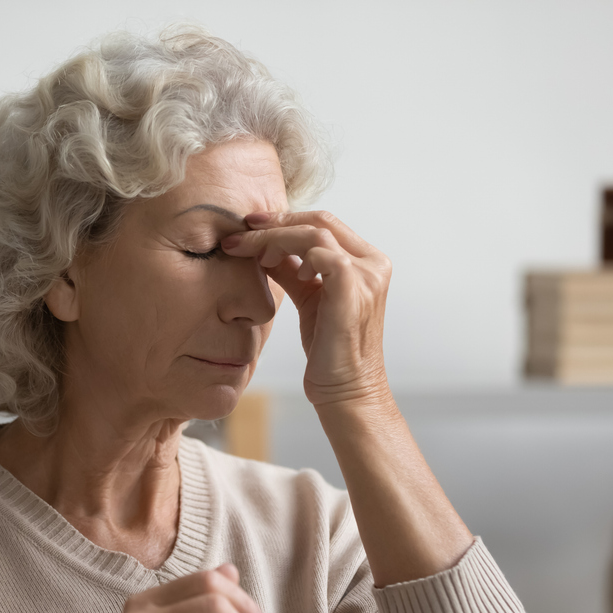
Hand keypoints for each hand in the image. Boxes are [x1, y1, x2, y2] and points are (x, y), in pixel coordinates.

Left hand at [221, 211, 391, 407]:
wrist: (346, 391)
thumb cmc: (328, 350)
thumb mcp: (308, 299)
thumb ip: (292, 270)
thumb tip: (264, 247)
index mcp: (366, 262)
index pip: (324, 223)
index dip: (285, 220)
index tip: (250, 226)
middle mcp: (373, 264)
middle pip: (320, 220)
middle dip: (275, 222)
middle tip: (239, 231)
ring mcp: (367, 275)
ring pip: (315, 232)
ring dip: (274, 237)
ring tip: (247, 251)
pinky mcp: (352, 288)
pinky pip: (319, 253)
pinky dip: (292, 254)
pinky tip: (272, 268)